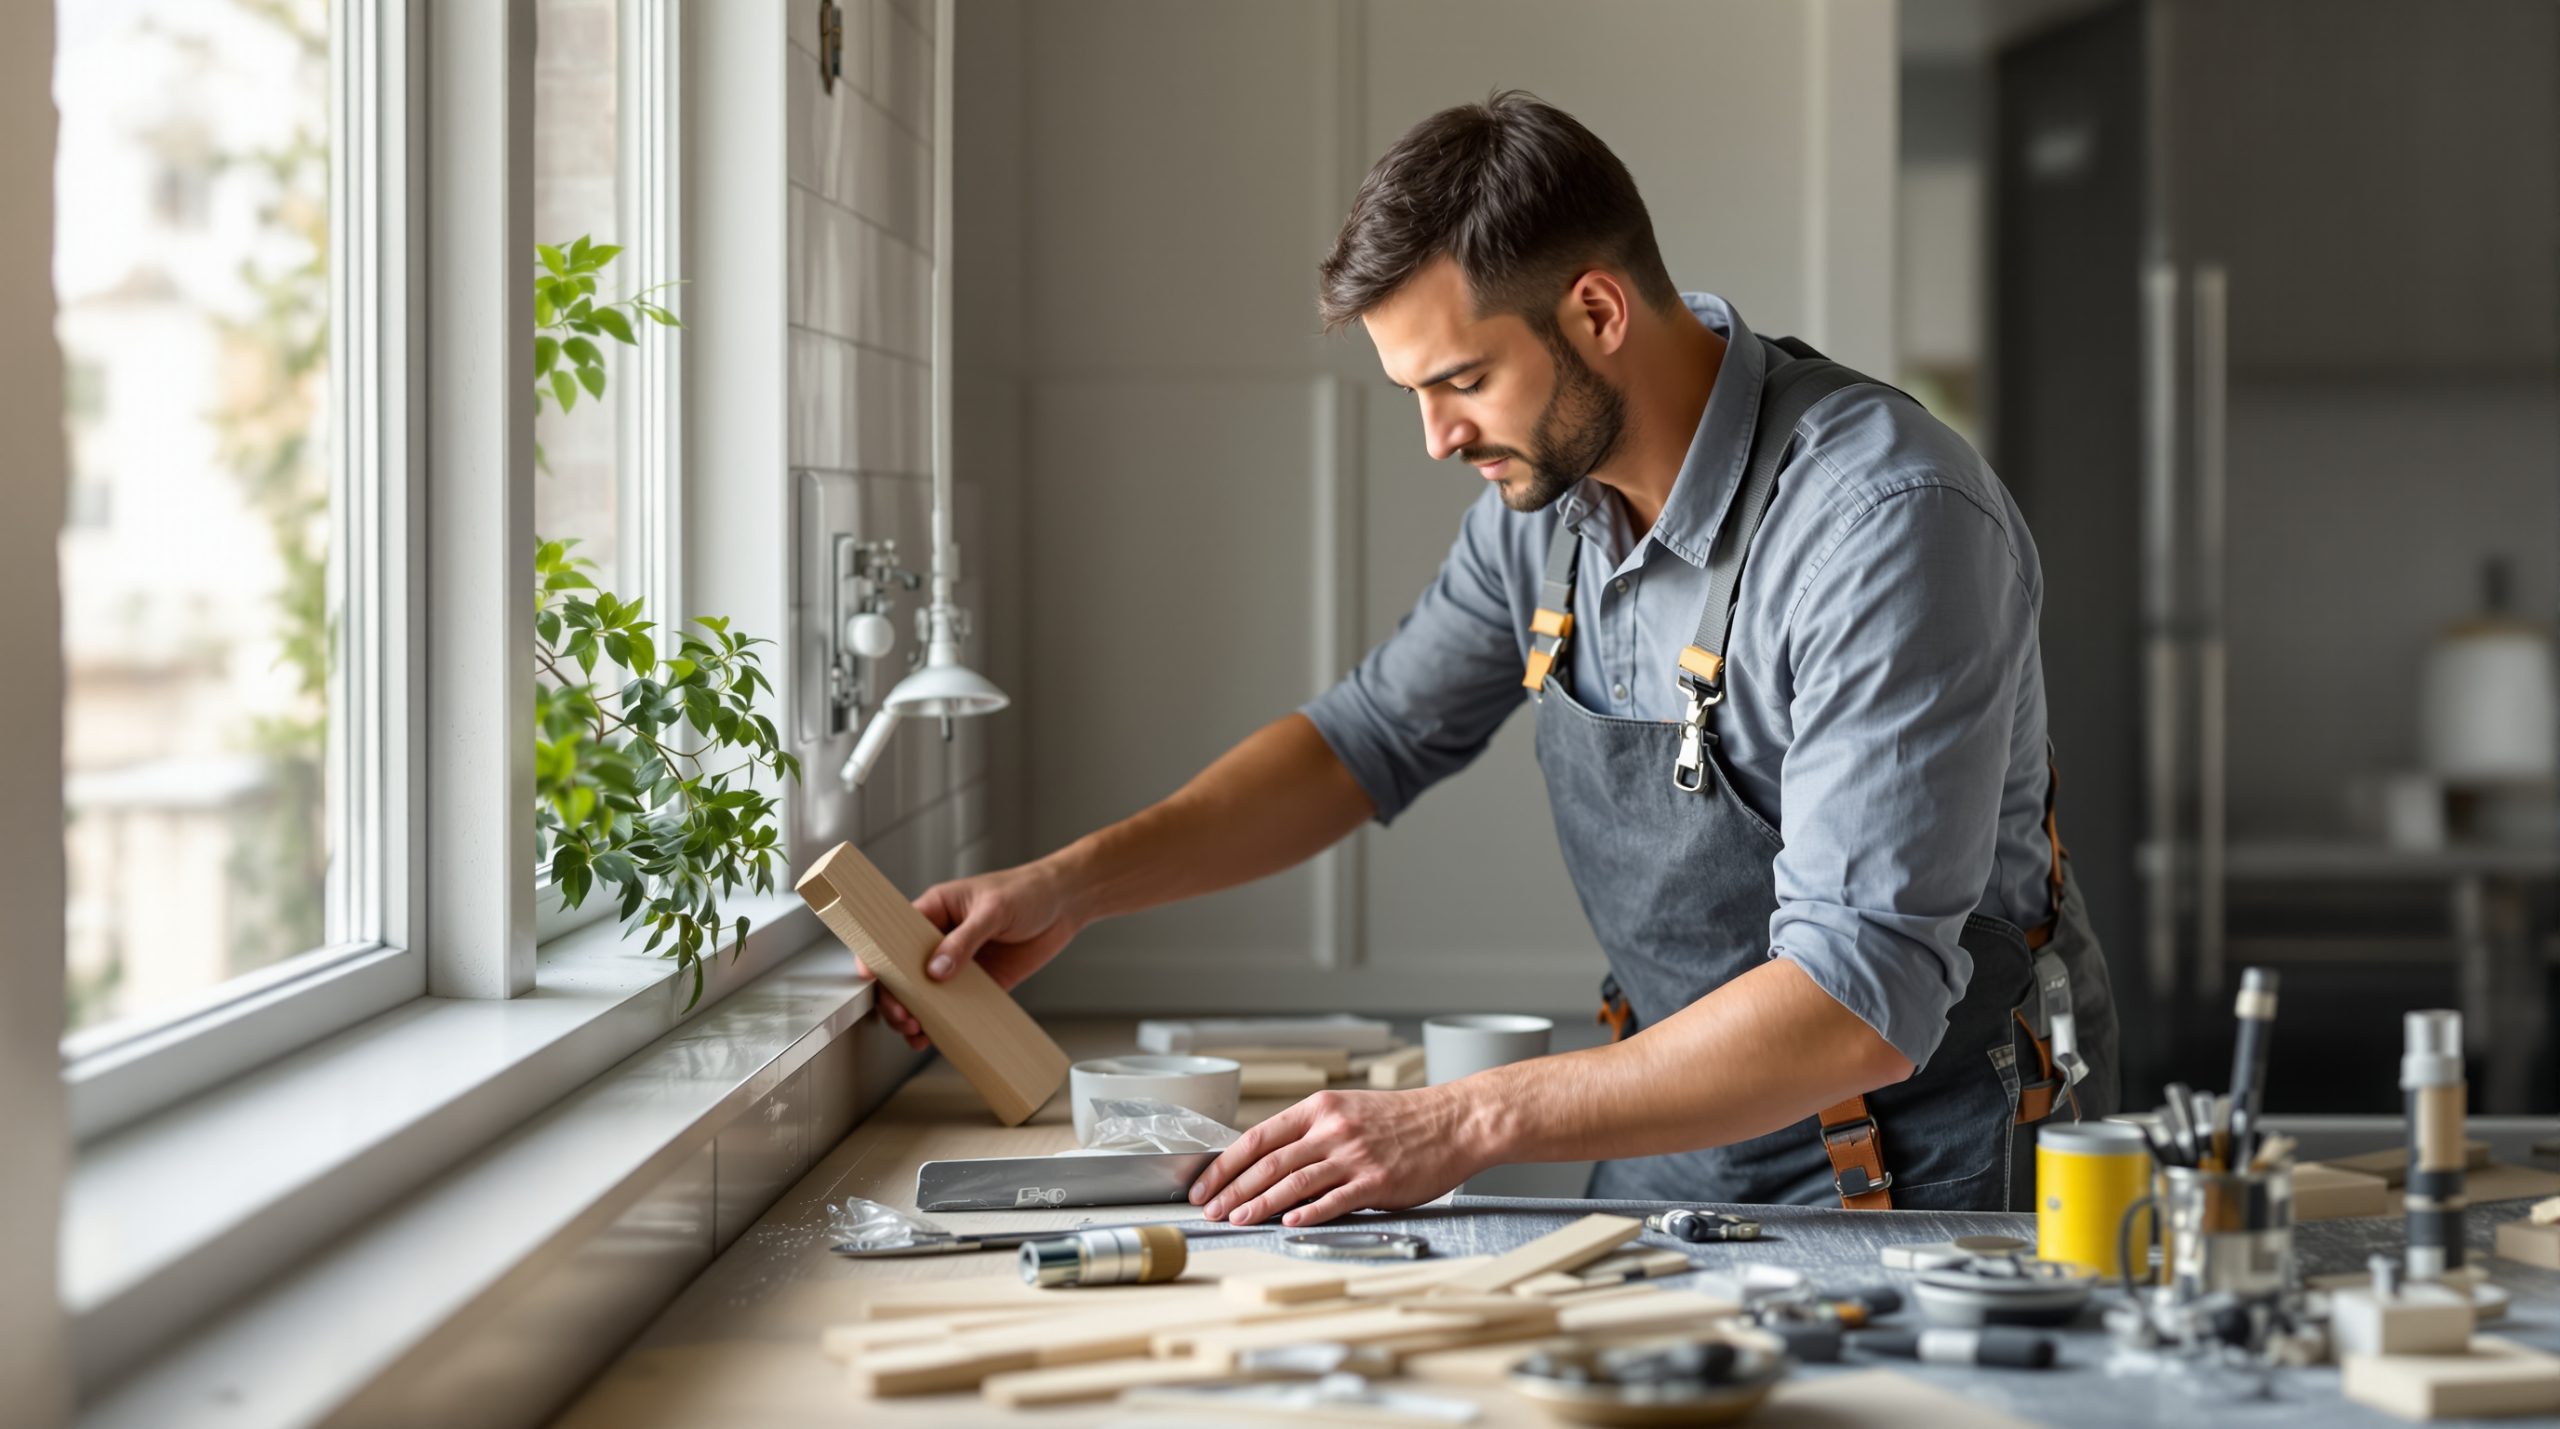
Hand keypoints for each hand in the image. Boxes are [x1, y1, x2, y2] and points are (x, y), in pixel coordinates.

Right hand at [865, 861, 1083, 1049]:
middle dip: (896, 997)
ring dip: (915, 1015)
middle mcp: (940, 939)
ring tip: (916, 1032)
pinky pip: (954, 1006)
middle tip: (904, 1016)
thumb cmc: (1026, 891)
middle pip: (902, 972)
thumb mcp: (994, 910)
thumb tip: (936, 971)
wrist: (1065, 904)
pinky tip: (936, 1037)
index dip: (879, 956)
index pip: (893, 935)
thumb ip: (964, 940)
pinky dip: (944, 1023)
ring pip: (924, 994)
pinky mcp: (980, 982)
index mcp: (934, 911)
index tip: (872, 978)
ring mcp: (958, 963)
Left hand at [1188, 1086, 1493, 1226]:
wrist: (1455, 1122)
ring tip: (1237, 1220)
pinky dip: (1308, 1214)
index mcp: (1320, 1109)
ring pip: (1293, 1182)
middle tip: (1210, 1210)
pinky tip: (1287, 1224)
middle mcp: (1332, 1130)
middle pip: (1268, 1162)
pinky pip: (1334, 1200)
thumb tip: (1267, 1166)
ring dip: (1260, 1205)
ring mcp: (1354, 1156)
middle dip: (1232, 1189)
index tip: (1204, 1184)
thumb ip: (1311, 1134)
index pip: (1258, 1136)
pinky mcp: (1377, 1182)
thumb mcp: (1349, 1111)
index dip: (1226, 1163)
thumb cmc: (1403, 1120)